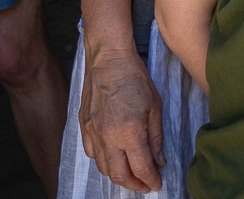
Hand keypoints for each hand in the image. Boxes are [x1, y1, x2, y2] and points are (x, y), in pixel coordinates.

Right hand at [79, 46, 165, 190]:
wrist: (108, 58)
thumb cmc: (135, 78)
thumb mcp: (155, 107)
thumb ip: (156, 138)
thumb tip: (159, 161)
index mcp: (129, 132)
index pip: (141, 169)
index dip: (151, 181)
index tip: (157, 184)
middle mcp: (108, 137)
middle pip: (119, 175)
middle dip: (134, 185)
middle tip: (145, 184)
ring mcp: (93, 133)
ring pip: (103, 168)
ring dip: (118, 175)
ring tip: (131, 173)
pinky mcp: (84, 126)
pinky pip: (91, 154)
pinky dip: (103, 161)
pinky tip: (114, 156)